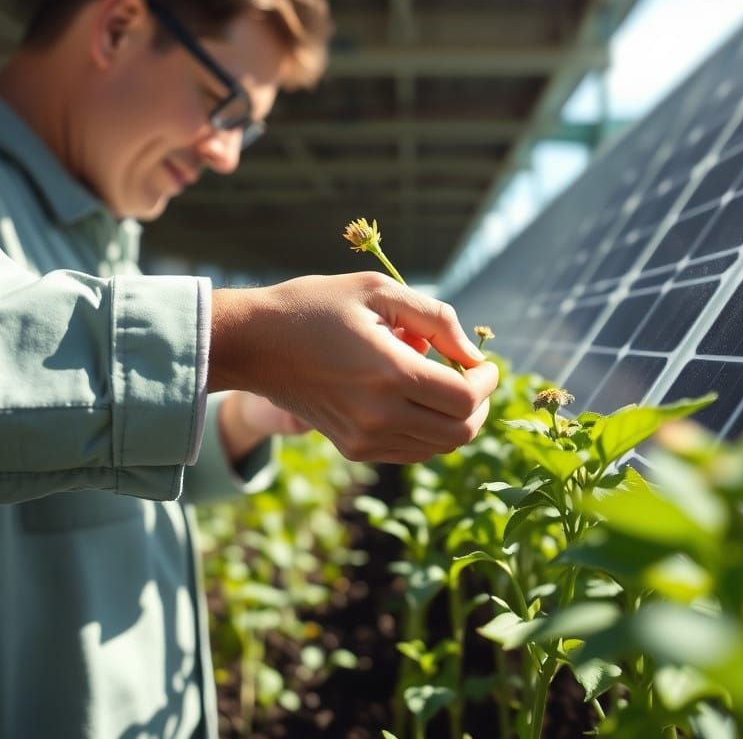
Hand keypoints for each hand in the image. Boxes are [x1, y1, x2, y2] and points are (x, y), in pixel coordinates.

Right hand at [208, 272, 497, 463]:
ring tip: (441, 382)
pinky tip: (418, 399)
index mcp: (390, 373)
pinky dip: (429, 431)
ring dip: (455, 419)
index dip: (488, 381)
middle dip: (480, 404)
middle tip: (474, 376)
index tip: (486, 364)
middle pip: (460, 431)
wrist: (255, 342)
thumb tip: (473, 353)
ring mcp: (365, 438)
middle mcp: (380, 416)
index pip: (465, 398)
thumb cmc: (318, 305)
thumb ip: (437, 319)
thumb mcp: (379, 290)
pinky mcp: (353, 447)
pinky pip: (411, 451)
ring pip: (438, 447)